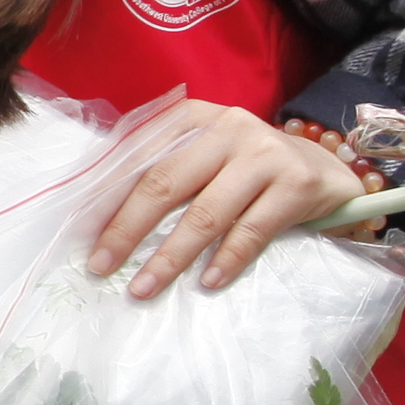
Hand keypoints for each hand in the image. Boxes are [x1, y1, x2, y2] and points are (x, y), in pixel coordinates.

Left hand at [87, 98, 363, 298]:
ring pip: (206, 212)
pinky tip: (205, 284)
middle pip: (165, 182)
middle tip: (100, 266)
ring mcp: (265, 154)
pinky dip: (225, 261)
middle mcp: (228, 127)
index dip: (106, 195)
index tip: (80, 233)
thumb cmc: (246, 169)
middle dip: (127, 229)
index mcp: (194, 116)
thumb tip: (97, 216)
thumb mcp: (203, 156)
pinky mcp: (296, 184)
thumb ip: (161, 170)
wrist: (323, 170)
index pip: (139, 156)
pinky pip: (252, 231)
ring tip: (142, 288)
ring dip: (170, 257)